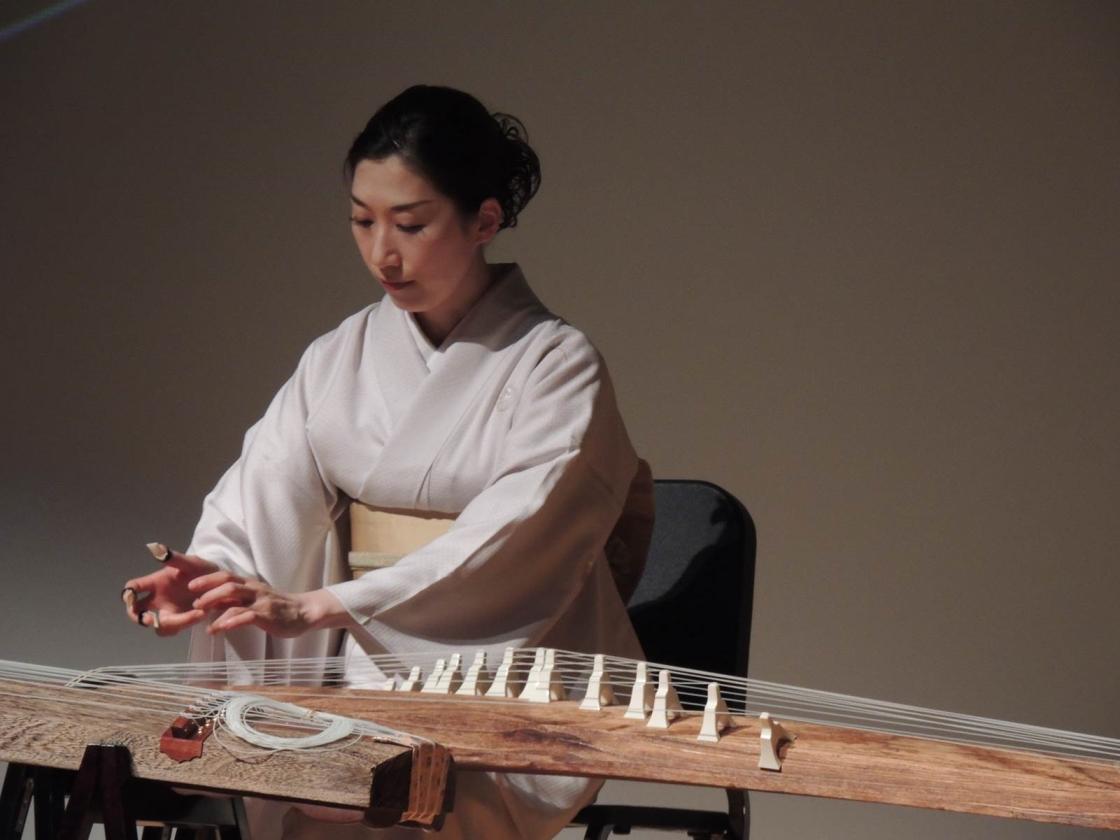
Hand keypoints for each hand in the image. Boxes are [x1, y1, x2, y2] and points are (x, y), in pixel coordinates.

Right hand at [122, 545, 214, 635]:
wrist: (218, 580)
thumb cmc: (199, 569)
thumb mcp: (190, 562)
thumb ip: (174, 558)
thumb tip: (156, 548)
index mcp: (155, 583)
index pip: (132, 589)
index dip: (127, 595)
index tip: (131, 598)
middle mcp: (158, 600)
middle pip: (137, 613)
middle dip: (141, 618)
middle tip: (152, 620)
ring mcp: (168, 612)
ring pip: (159, 625)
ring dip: (173, 623)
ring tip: (196, 612)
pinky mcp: (181, 621)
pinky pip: (176, 628)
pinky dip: (187, 623)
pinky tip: (201, 613)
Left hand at [188, 572, 348, 637]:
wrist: (304, 612)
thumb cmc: (278, 608)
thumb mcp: (254, 600)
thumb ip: (235, 600)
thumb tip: (211, 603)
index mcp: (250, 585)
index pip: (225, 575)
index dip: (207, 579)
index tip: (189, 584)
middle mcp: (254, 589)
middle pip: (228, 583)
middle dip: (208, 590)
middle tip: (193, 600)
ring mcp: (261, 601)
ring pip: (235, 598)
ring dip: (215, 606)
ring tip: (201, 618)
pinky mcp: (267, 615)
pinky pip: (247, 616)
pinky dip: (231, 621)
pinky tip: (220, 629)